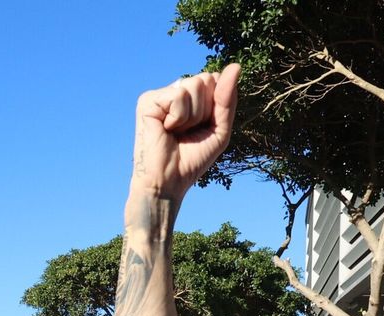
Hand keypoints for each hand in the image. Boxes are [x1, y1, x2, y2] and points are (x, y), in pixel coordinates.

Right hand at [130, 64, 241, 202]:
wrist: (169, 182)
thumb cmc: (192, 159)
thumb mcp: (219, 129)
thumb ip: (227, 99)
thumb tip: (235, 66)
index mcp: (191, 98)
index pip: (215, 80)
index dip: (216, 105)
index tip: (202, 128)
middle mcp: (175, 92)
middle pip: (206, 79)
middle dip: (205, 110)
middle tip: (188, 131)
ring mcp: (160, 95)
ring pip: (193, 85)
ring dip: (191, 116)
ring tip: (176, 132)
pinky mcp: (147, 101)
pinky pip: (177, 96)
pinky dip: (178, 117)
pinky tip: (165, 129)